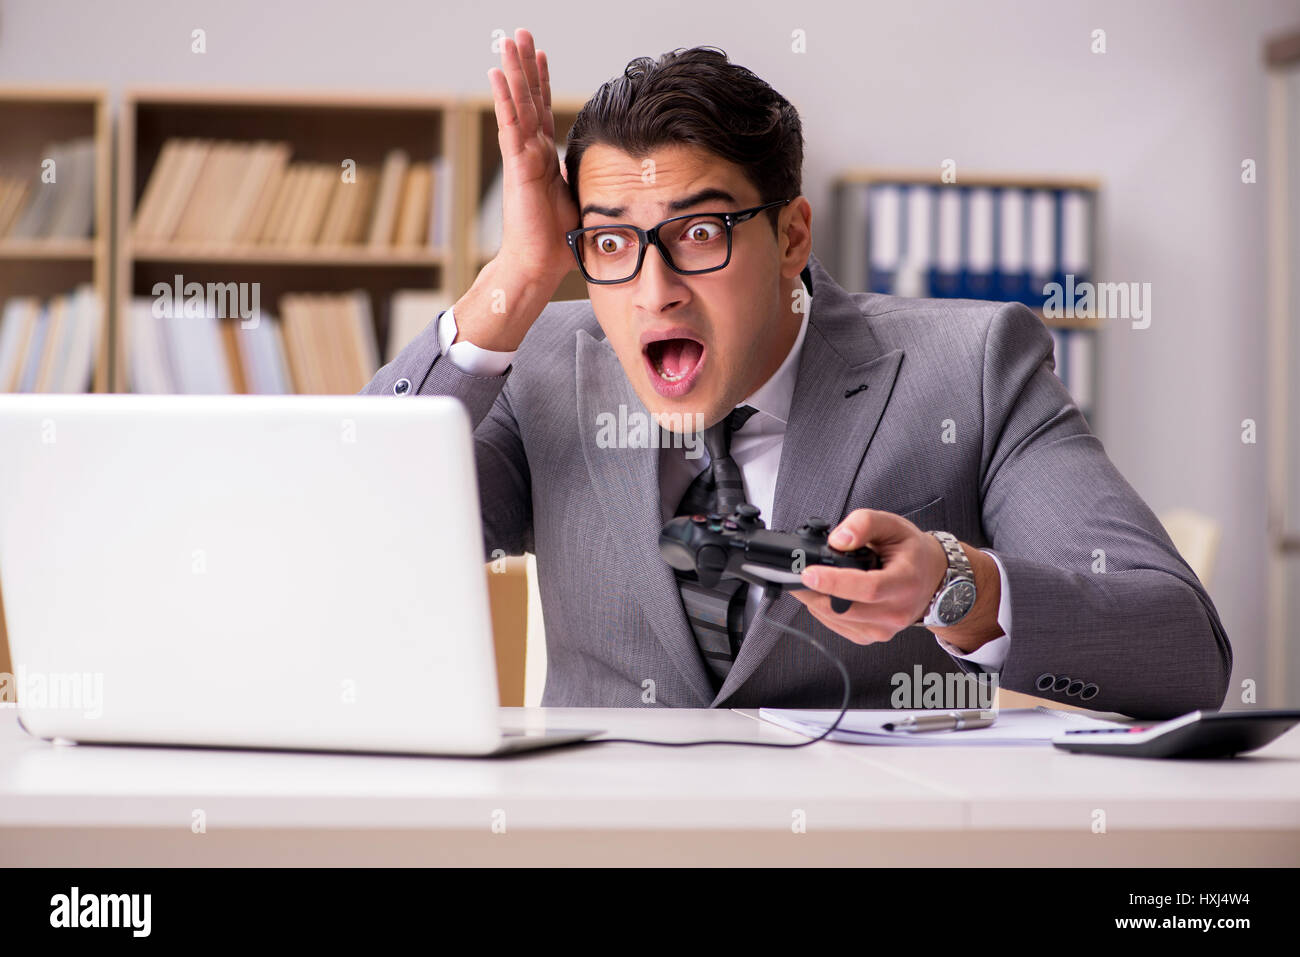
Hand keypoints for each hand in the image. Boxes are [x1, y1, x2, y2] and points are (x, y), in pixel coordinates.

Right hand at [488, 28, 580, 285]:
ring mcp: (522, 158)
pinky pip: (510, 127)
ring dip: (513, 71)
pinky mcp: (517, 167)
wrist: (539, 265)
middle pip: (529, 99)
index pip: (544, 112)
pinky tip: (498, 75)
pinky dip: (505, 100)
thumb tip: (609, 177)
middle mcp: (531, 153)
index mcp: (545, 159)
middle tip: (520, 33)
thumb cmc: (557, 241)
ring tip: (507, 40)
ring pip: (518, 105)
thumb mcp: (579, 200)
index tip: (541, 56)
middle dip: (525, 65)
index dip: (542, 83)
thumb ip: (584, 182)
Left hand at [790, 509, 947, 644]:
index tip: (809, 573)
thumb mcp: (892, 525)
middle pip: (845, 609)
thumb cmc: (911, 552)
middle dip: (812, 591)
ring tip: (807, 578)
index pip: (868, 588)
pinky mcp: (870, 637)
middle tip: (791, 572)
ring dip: (813, 599)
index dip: (835, 582)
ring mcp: (883, 629)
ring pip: (835, 619)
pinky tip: (823, 592)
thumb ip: (864, 524)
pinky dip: (822, 609)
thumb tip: (837, 540)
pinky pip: (836, 626)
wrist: (931, 579)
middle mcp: (896, 612)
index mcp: (905, 582)